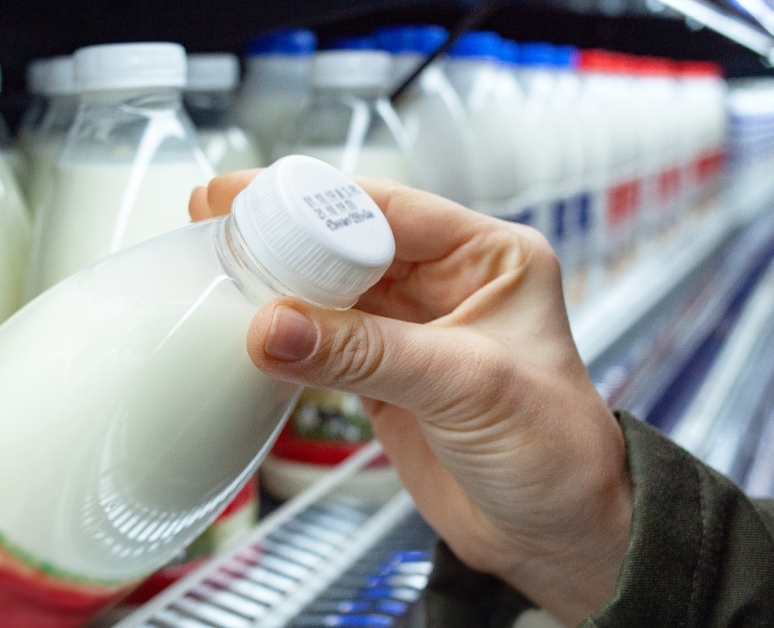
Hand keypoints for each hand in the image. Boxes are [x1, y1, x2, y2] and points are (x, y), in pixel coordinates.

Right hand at [190, 173, 632, 625]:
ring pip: (330, 289)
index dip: (316, 201)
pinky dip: (285, 336)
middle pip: (350, 241)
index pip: (391, 210)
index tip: (247, 198)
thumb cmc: (558, 453)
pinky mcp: (384, 373)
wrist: (556, 536)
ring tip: (216, 269)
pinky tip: (246, 327)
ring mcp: (412, 328)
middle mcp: (449, 282)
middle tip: (215, 223)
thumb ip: (367, 353)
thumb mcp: (467, 386)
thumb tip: (274, 325)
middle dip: (284, 233)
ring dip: (277, 284)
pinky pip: (322, 341)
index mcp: (490, 257)